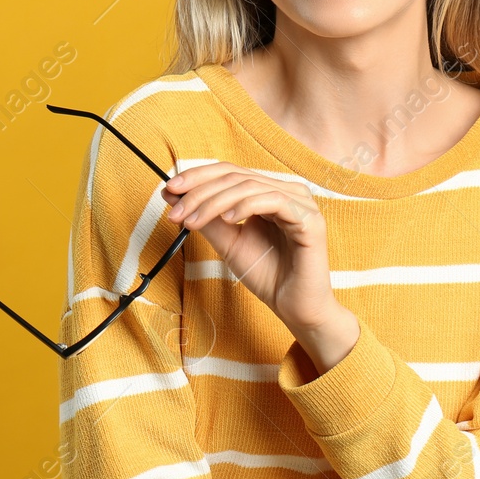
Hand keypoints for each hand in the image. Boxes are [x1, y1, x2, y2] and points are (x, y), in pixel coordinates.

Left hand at [161, 162, 336, 330]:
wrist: (294, 307)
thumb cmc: (266, 274)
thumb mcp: (228, 242)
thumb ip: (206, 218)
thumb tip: (172, 195)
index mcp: (269, 191)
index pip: (229, 171)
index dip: (198, 176)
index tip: (169, 189)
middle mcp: (287, 190)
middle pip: (236, 176)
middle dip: (199, 192)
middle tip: (175, 211)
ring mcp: (301, 202)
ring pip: (249, 185)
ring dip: (214, 202)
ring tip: (193, 221)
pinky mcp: (310, 218)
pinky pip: (274, 200)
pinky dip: (246, 206)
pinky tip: (229, 220)